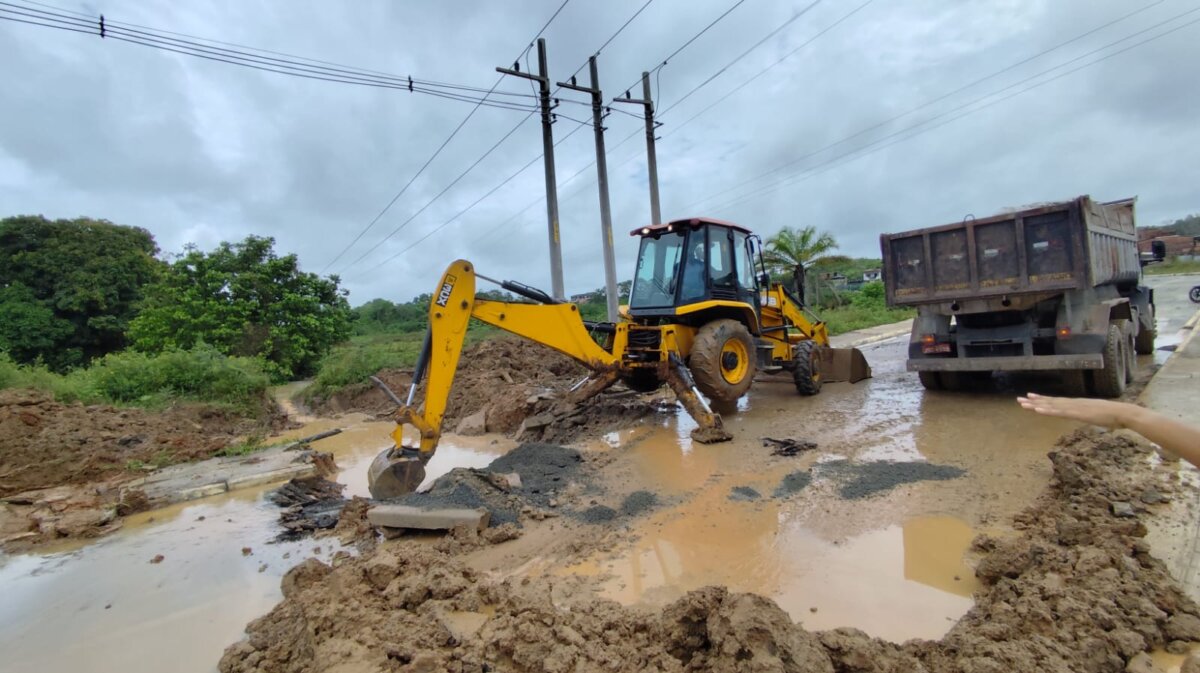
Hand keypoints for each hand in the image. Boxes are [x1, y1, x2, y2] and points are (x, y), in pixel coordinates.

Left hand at [1015, 393, 1132, 428]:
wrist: (1124, 413)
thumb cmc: (1114, 416)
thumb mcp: (1097, 416)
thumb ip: (1089, 415)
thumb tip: (1086, 416)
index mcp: (1077, 404)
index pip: (1057, 401)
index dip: (1042, 399)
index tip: (1030, 397)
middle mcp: (1073, 403)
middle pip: (1050, 402)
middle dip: (1034, 401)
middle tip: (1019, 400)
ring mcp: (1075, 407)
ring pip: (1051, 406)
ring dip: (1036, 405)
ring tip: (1023, 404)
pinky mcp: (1078, 413)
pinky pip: (1059, 413)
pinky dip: (1047, 411)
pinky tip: (1037, 410)